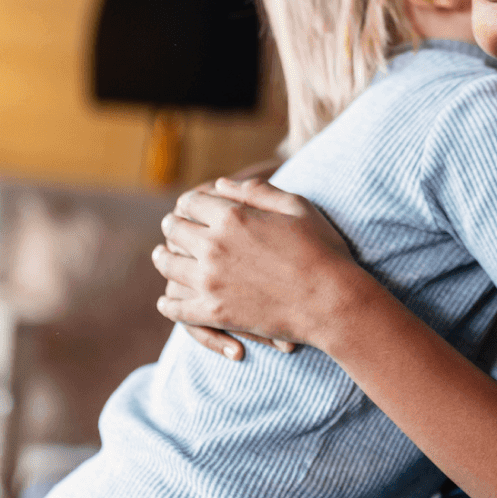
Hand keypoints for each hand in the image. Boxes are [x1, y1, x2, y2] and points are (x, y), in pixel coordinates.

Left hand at [153, 178, 374, 351]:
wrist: (333, 301)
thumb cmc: (322, 249)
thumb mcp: (296, 206)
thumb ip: (257, 191)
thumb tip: (221, 184)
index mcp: (232, 216)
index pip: (190, 202)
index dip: (188, 203)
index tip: (190, 208)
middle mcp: (214, 246)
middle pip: (173, 230)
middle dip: (174, 226)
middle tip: (174, 230)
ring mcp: (211, 281)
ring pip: (168, 265)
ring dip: (164, 258)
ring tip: (164, 257)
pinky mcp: (215, 312)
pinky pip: (176, 308)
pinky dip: (168, 304)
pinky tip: (167, 301)